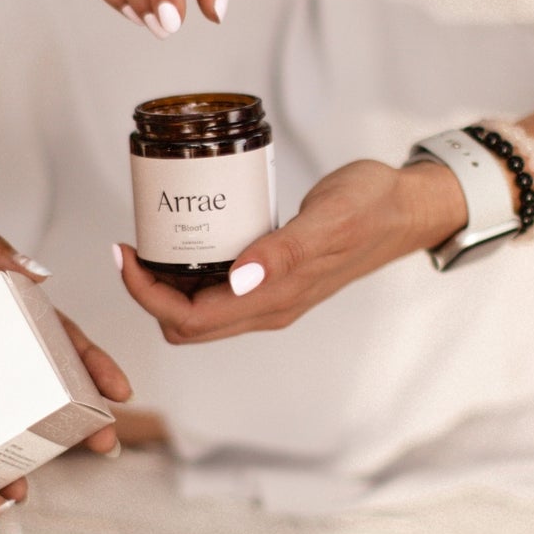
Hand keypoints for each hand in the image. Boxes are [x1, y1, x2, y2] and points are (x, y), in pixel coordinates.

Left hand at [116, 159, 465, 342]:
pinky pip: (218, 290)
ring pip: (199, 312)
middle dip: (148, 294)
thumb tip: (239, 277)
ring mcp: (271, 296)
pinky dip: (190, 271)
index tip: (127, 255)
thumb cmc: (372, 208)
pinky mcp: (273, 278)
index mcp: (275, 300)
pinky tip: (187, 237)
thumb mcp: (329, 220)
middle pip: (186, 325)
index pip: (190, 320)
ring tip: (150, 241)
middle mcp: (268, 306)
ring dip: (166, 286)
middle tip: (132, 247)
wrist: (407, 207)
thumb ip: (285, 250)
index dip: (148, 295)